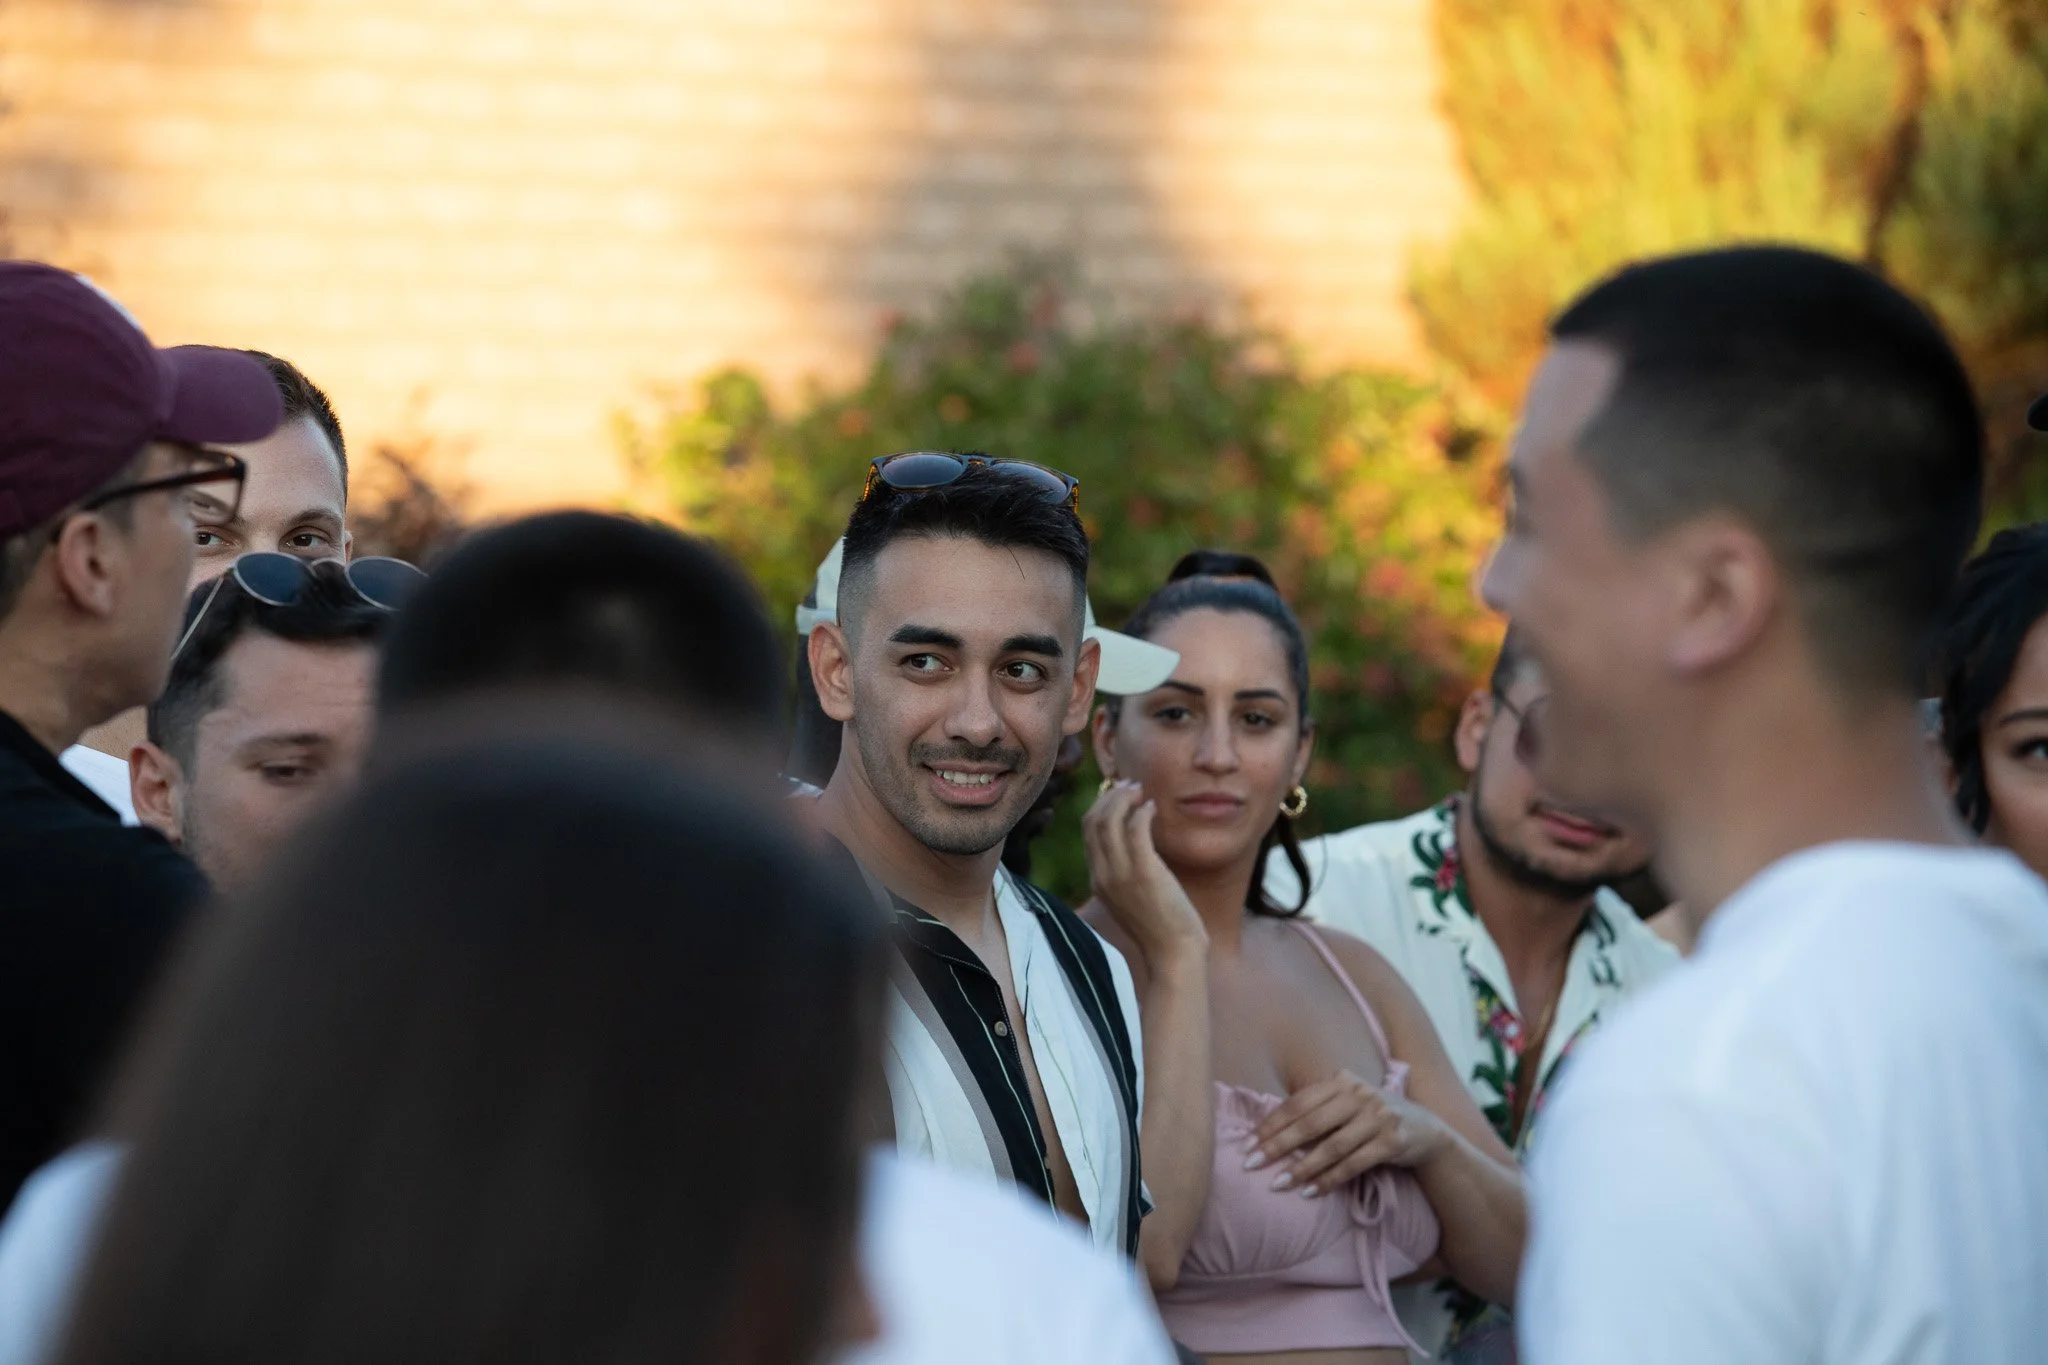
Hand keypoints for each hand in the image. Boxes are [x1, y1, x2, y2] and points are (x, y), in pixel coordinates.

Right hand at [1084, 780, 1207, 962]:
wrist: (1173, 953)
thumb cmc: (1160, 925)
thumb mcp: (1132, 896)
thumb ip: (1126, 870)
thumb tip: (1134, 838)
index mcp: (1097, 880)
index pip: (1087, 830)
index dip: (1101, 805)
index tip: (1119, 794)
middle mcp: (1103, 875)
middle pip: (1093, 820)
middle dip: (1110, 796)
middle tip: (1131, 786)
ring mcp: (1121, 875)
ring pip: (1109, 820)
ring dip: (1124, 798)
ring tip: (1141, 791)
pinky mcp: (1144, 873)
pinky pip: (1136, 829)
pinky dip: (1142, 811)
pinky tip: (1153, 808)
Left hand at [1246, 1069, 1448, 1196]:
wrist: (1426, 1130)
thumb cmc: (1372, 1119)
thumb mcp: (1347, 1105)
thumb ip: (1316, 1111)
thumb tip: (1266, 1132)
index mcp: (1342, 1080)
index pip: (1297, 1102)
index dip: (1270, 1123)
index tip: (1246, 1144)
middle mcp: (1359, 1094)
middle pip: (1310, 1123)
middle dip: (1277, 1146)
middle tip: (1251, 1164)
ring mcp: (1378, 1117)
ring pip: (1331, 1146)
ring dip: (1301, 1168)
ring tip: (1277, 1184)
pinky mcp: (1392, 1141)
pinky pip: (1354, 1164)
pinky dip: (1329, 1180)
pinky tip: (1310, 1192)